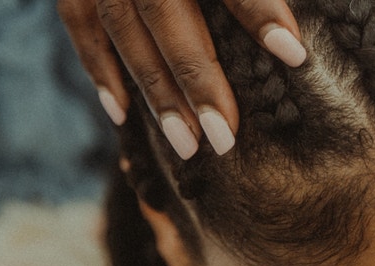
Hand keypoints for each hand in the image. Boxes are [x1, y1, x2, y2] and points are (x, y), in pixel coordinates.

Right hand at [58, 0, 305, 157]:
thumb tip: (294, 36)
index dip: (258, 11)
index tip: (294, 54)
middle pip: (165, 12)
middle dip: (195, 79)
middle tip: (225, 138)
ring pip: (124, 28)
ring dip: (154, 92)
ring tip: (187, 144)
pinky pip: (79, 21)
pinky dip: (100, 69)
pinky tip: (122, 115)